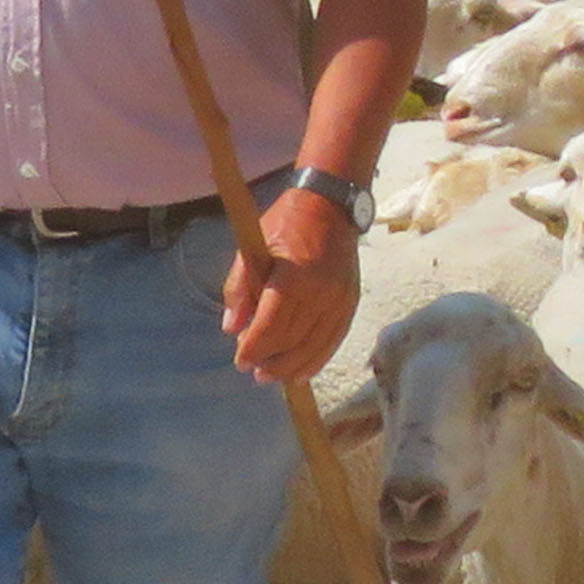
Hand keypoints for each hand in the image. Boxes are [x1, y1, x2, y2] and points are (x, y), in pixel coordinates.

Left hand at [228, 182, 361, 385]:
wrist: (331, 206)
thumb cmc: (286, 223)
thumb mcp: (253, 247)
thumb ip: (240, 288)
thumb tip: (232, 329)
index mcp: (292, 276)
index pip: (271, 324)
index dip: (254, 348)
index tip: (240, 361)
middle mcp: (320, 292)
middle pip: (292, 339)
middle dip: (270, 360)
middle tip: (253, 370)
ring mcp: (339, 299)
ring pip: (314, 346)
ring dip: (291, 367)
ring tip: (271, 377)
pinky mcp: (350, 303)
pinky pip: (333, 340)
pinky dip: (317, 360)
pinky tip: (301, 373)